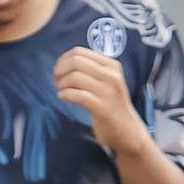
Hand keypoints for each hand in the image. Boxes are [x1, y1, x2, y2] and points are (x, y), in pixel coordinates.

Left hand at [53, 44, 147, 158]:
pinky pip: (78, 95)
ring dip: (62, 83)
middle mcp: (111, 75)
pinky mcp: (103, 108)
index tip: (59, 71)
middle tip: (56, 81)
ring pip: (75, 77)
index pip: (79, 52)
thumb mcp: (106, 82)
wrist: (127, 131)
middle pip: (76, 62)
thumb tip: (63, 63)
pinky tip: (62, 97)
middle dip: (60, 70)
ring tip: (60, 90)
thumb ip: (90, 70)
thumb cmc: (111, 106)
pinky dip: (65, 95)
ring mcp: (108, 92)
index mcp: (111, 65)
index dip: (63, 60)